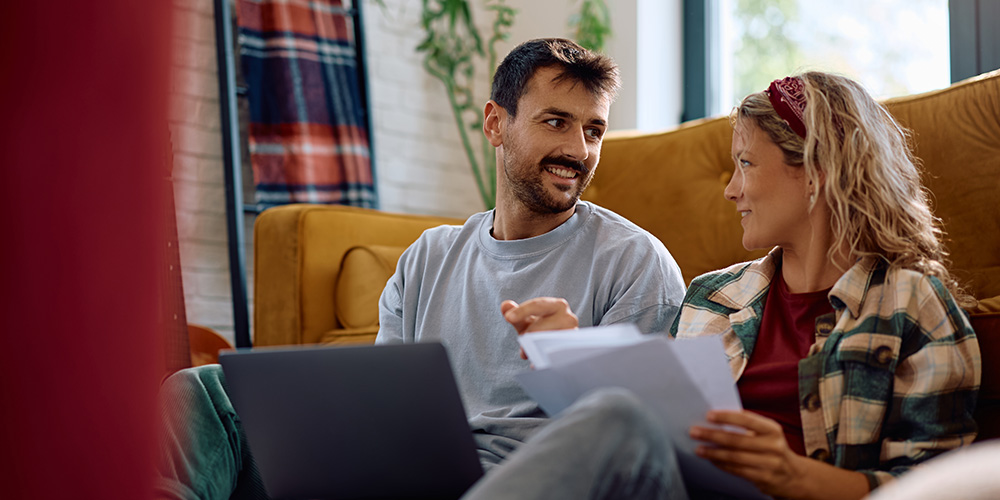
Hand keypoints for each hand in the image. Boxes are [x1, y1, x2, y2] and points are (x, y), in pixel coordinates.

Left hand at [501, 298, 577, 358]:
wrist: (557, 342)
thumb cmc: (541, 327)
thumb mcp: (527, 320)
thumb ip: (515, 313)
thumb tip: (505, 305)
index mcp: (558, 305)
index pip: (538, 305)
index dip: (522, 311)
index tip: (508, 318)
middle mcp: (569, 318)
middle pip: (544, 325)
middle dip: (529, 333)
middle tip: (520, 340)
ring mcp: (573, 336)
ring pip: (552, 340)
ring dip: (536, 347)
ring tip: (524, 353)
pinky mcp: (573, 351)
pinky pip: (558, 356)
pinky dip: (545, 360)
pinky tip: (534, 364)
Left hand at [689, 410, 804, 497]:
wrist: (795, 476)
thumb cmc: (773, 449)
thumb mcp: (767, 434)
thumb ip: (747, 426)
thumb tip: (716, 420)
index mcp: (772, 430)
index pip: (747, 419)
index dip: (727, 417)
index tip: (709, 415)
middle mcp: (773, 446)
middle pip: (737, 440)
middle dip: (712, 435)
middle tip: (695, 432)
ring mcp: (769, 464)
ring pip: (735, 457)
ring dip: (713, 452)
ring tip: (699, 448)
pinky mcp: (764, 478)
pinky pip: (737, 470)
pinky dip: (722, 464)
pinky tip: (712, 460)